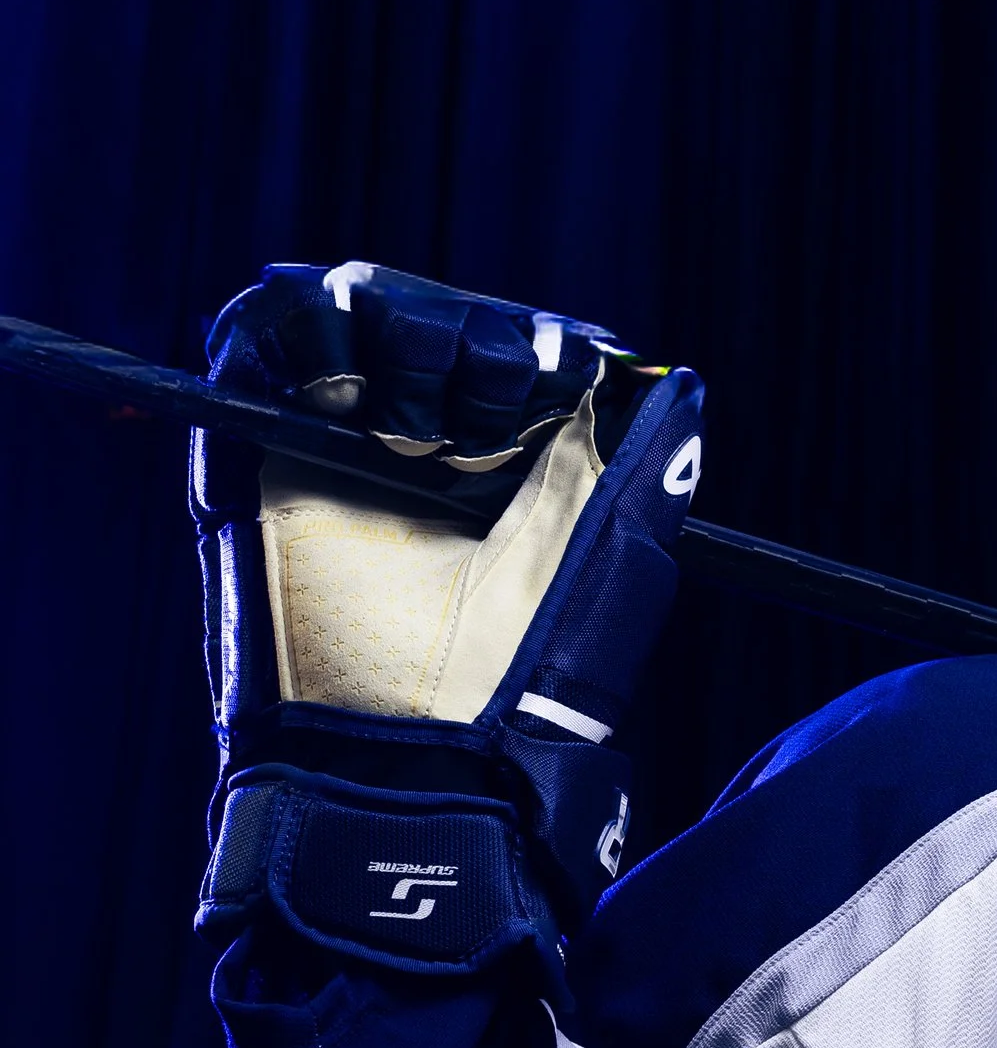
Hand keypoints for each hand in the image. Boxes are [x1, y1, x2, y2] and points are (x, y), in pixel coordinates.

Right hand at [193, 261, 703, 975]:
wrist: (411, 747)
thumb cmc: (523, 673)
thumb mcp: (609, 558)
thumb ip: (643, 465)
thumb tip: (683, 383)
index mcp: (509, 462)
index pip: (515, 338)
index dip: (535, 344)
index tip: (557, 384)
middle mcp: (425, 443)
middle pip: (440, 308)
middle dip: (472, 346)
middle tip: (475, 439)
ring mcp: (340, 439)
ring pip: (362, 300)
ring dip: (402, 336)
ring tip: (410, 438)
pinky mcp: (262, 445)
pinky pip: (268, 326)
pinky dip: (309, 332)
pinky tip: (346, 403)